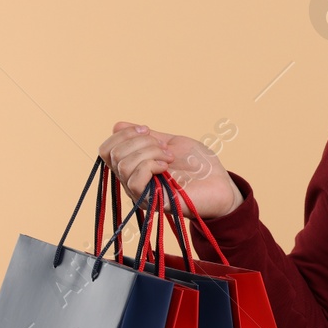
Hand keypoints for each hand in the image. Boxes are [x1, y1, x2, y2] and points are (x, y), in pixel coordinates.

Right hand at [97, 121, 243, 220]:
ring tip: (169, 157)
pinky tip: (167, 167)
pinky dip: (150, 165)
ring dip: (149, 152)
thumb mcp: (170, 142)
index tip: (147, 129)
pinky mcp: (151, 202)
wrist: (220, 183)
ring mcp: (140, 193)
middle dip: (140, 141)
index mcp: (134, 166)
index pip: (107, 150)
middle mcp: (132, 181)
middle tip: (164, 147)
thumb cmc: (199, 165)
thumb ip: (146, 136)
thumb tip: (117, 125)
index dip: (124, 134)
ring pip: (123, 165)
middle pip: (113, 154)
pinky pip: (134, 180)